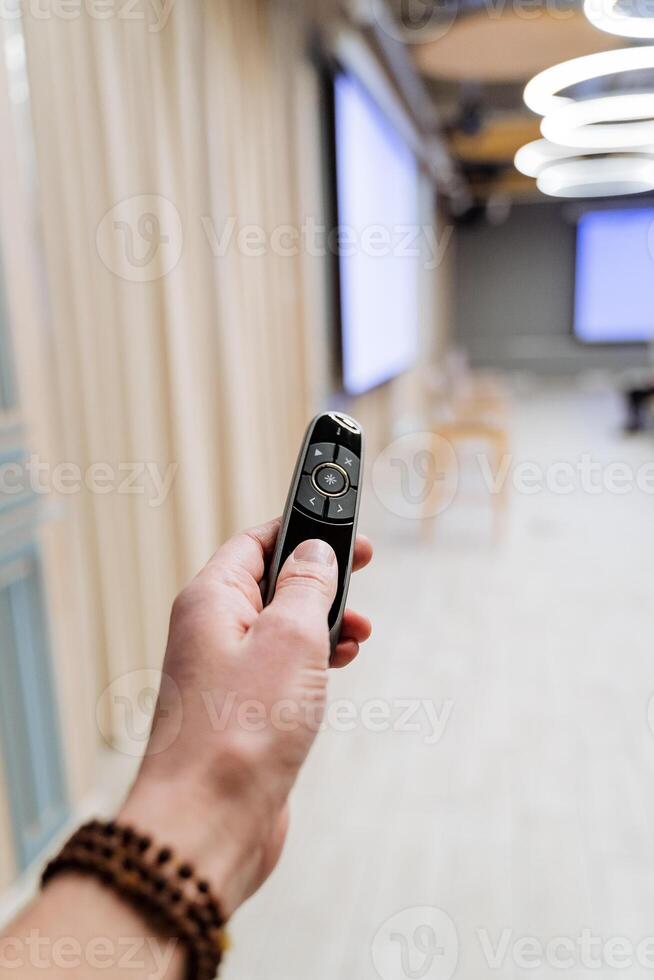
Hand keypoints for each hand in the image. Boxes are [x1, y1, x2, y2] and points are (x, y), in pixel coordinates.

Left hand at [120, 518, 372, 916]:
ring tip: (360, 631)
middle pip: (272, 580)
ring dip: (325, 620)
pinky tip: (341, 664)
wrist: (209, 822)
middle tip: (363, 569)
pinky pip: (284, 666)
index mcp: (211, 599)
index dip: (302, 526)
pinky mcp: (244, 708)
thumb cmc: (241, 730)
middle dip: (321, 576)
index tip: (344, 526)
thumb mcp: (290, 638)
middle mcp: (213, 629)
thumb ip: (306, 586)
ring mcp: (227, 671)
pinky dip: (316, 658)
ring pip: (283, 625)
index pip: (256, 540)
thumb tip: (315, 551)